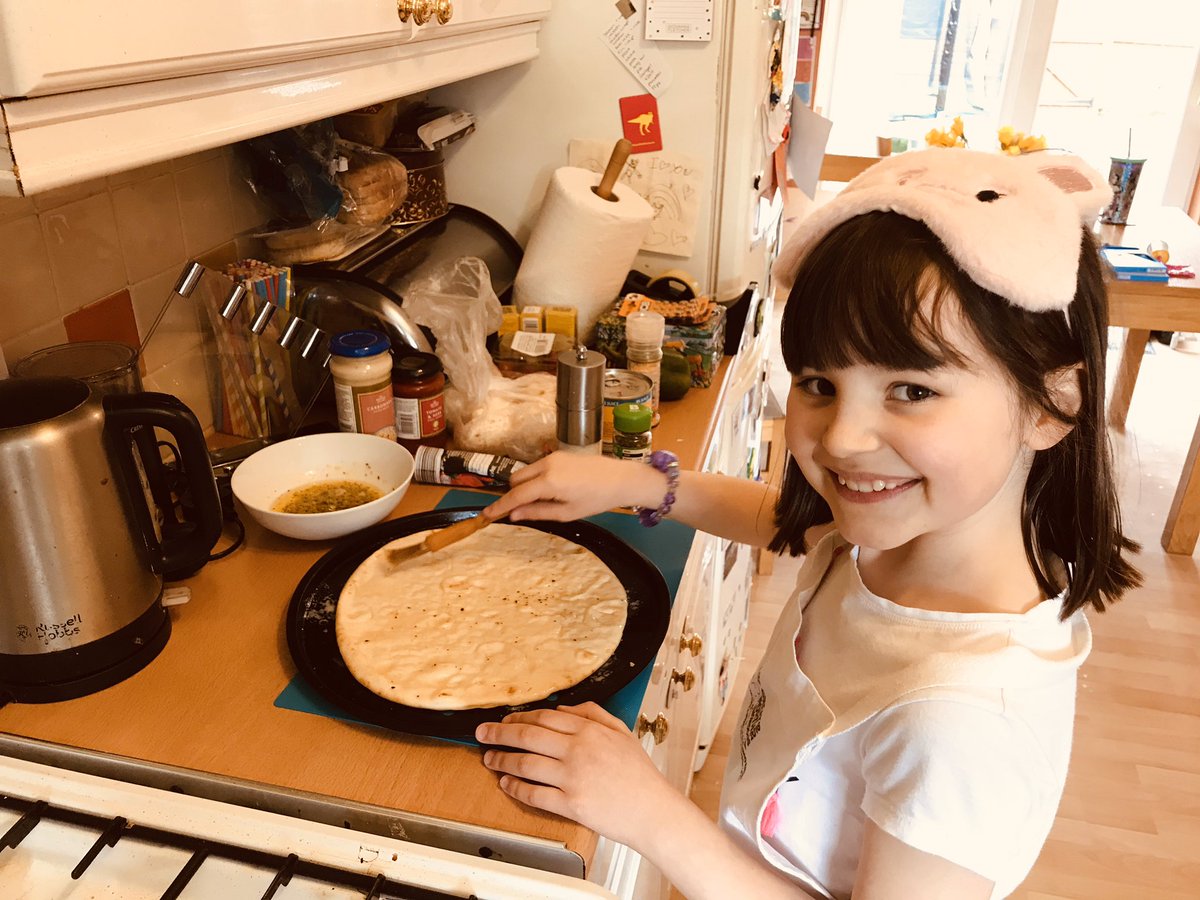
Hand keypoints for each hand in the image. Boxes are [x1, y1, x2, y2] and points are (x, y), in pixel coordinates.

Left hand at [476, 702, 678, 848]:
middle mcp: (578, 750)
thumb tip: (562, 708)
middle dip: (499, 733)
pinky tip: (506, 784)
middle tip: (482, 733)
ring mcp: (573, 778)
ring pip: (526, 764)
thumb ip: (592, 714)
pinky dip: (515, 788)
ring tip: (489, 759)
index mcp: (589, 730)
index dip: (519, 716)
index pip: (544, 717)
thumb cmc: (639, 774)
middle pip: (528, 736)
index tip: (504, 719)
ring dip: (502, 760)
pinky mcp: (570, 804)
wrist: (653, 811)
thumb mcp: (621, 731)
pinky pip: (534, 794)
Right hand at [483, 451, 665, 523]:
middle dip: (514, 495)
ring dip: (525, 486)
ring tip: (545, 501)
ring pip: (525, 472)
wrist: (621, 479)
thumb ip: (537, 513)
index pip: (515, 495)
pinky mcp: (559, 453)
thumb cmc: (597, 500)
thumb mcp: (566, 513)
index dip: (499, 506)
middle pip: (515, 480)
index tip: (486, 515)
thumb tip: (513, 515)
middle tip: (522, 511)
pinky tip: (553, 490)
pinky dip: (536, 479)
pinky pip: (537, 467)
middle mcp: (547, 465)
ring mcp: (552, 456)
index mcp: (549, 482)